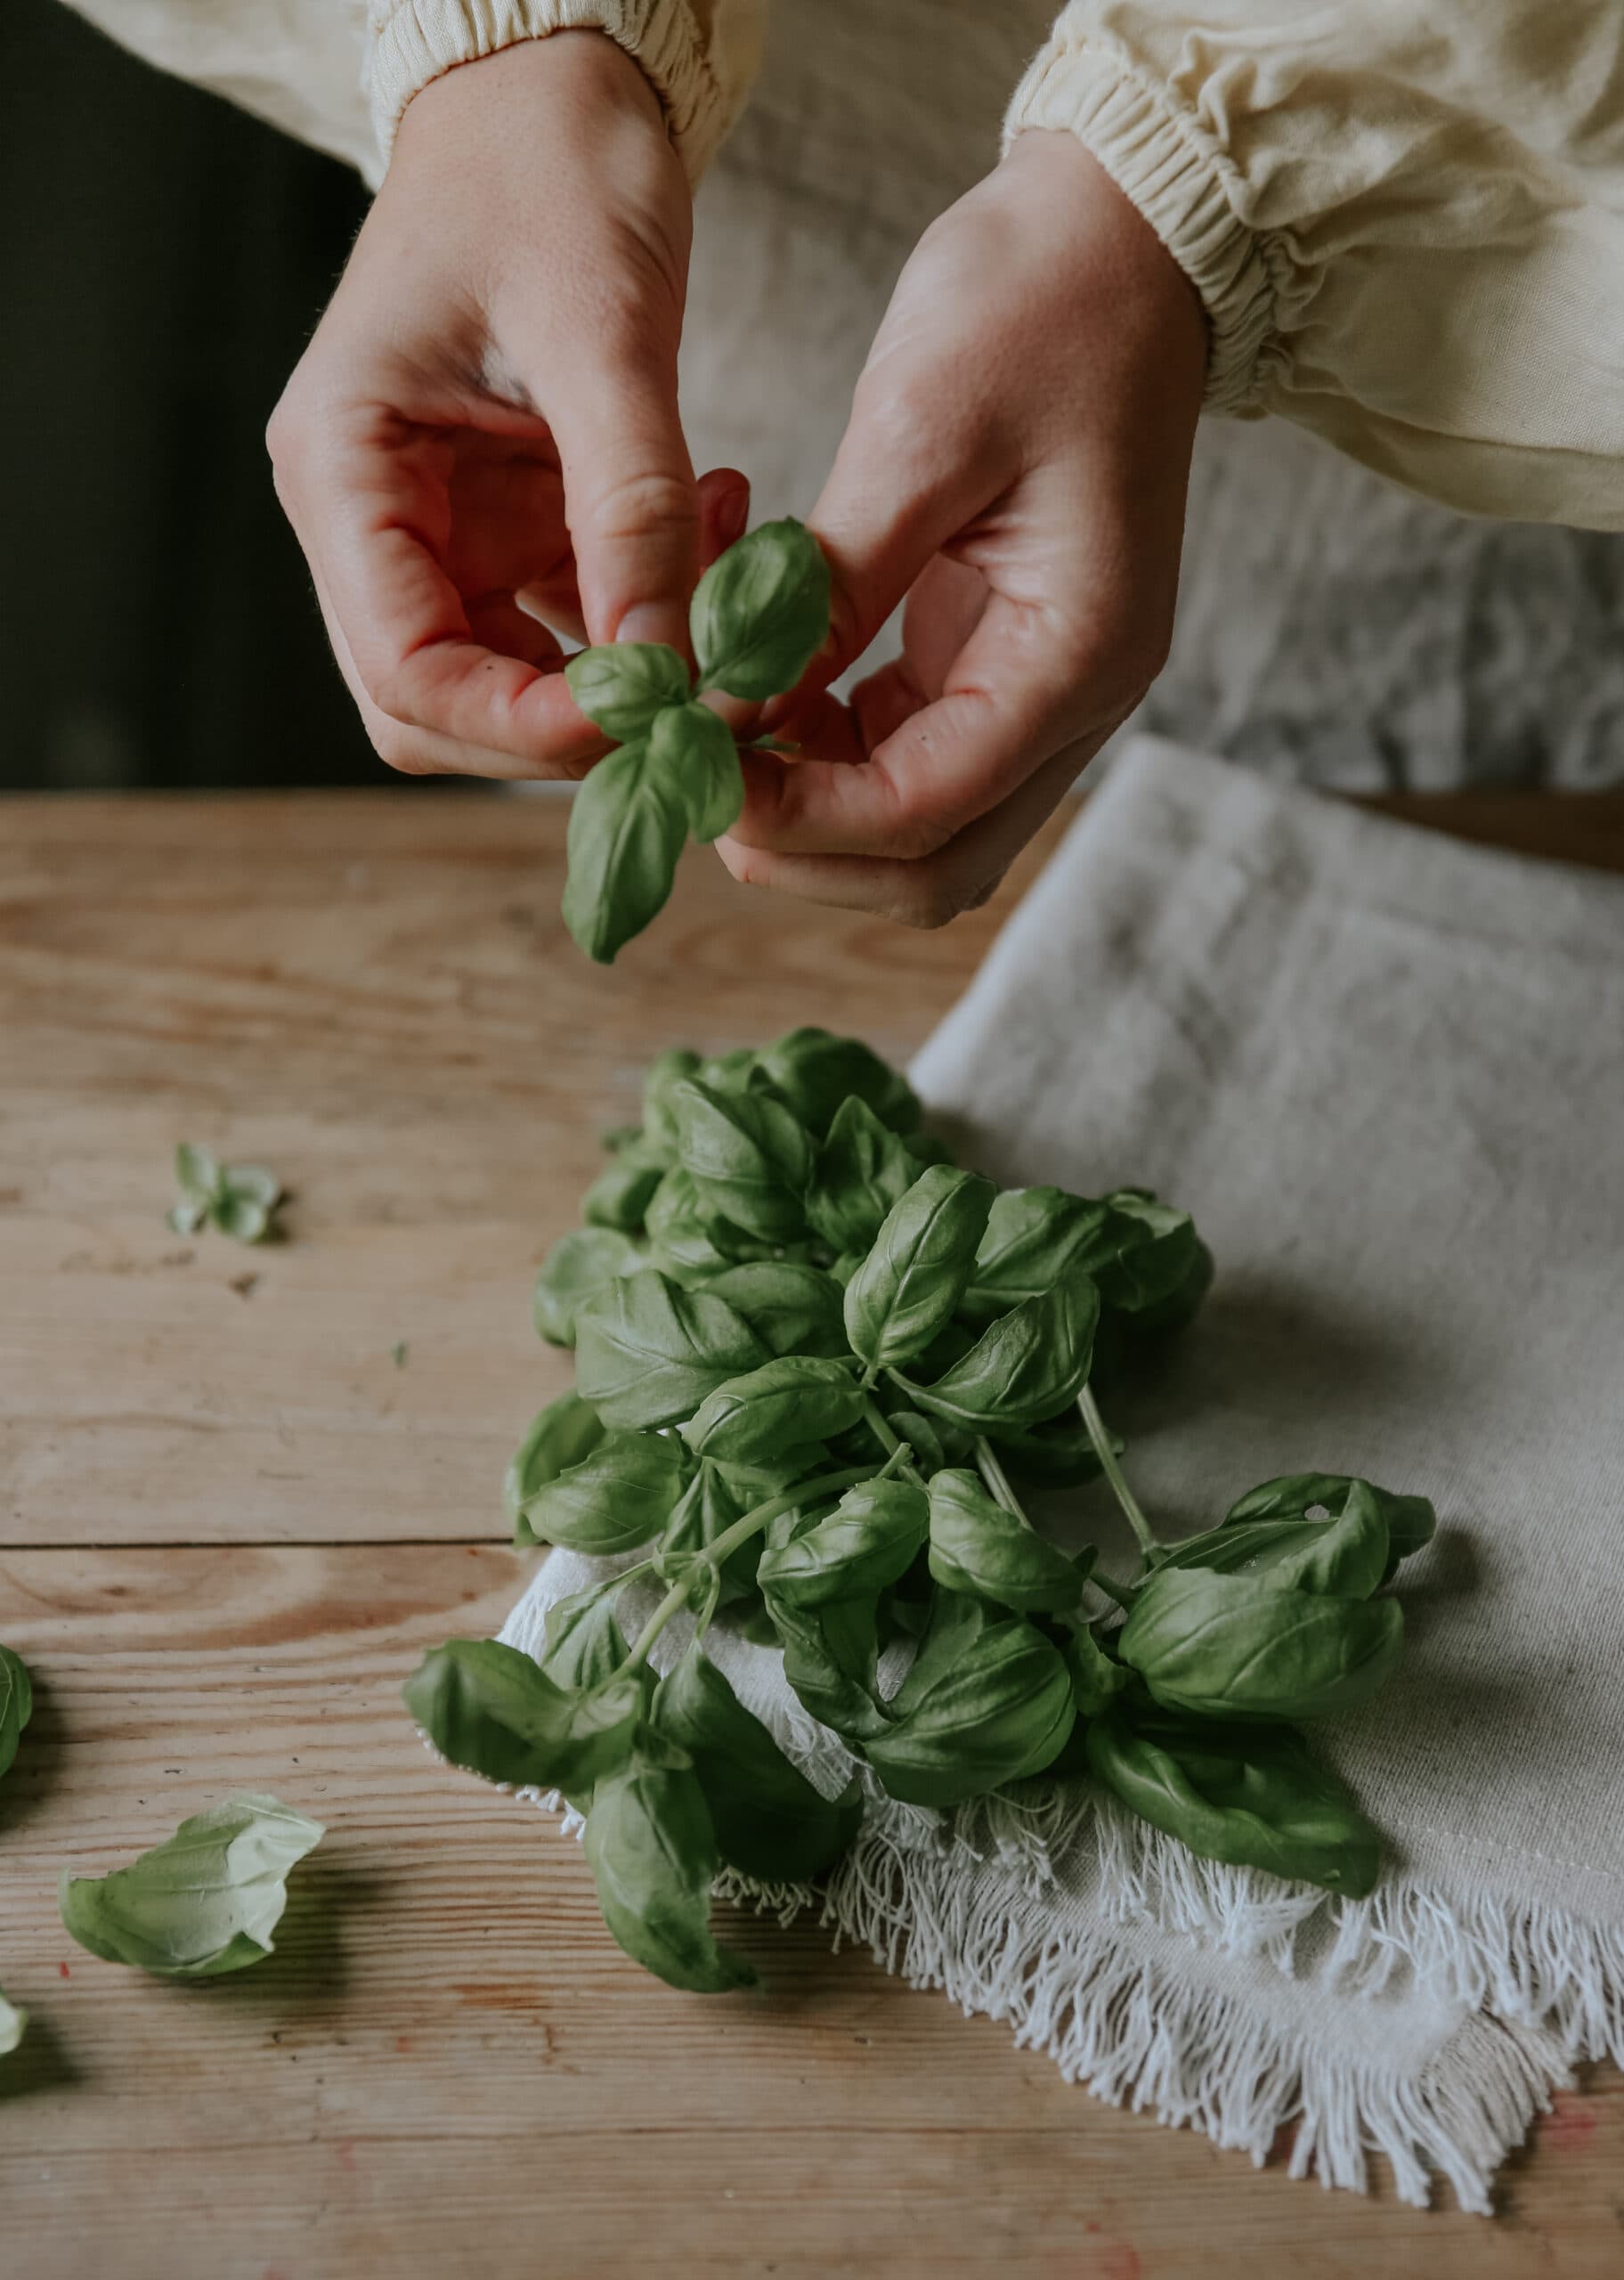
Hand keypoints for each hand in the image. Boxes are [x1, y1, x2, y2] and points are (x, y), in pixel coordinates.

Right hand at [267, 33, 747, 780]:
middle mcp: (370, 515)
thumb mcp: (603, 330)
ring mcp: (437, 526)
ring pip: (509, 683)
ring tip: (724, 593)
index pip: (403, 671)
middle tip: (697, 700)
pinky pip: (570, 623)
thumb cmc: (548, 165)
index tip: (644, 719)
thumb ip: (632, 508)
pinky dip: (650, 618)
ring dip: (622, 676)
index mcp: (341, 466)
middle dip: (568, 728)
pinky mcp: (506, 522)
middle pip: (440, 706)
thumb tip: (668, 667)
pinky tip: (721, 545)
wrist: (555, 86)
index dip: (519, 725)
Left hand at [717, 132, 1207, 923]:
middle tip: (692, 784)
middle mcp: (1076, 700)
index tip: (690, 770)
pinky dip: (830, 760)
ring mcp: (1045, 690)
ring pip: (923, 831)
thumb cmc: (1039, 303)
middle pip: (934, 864)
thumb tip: (730, 703)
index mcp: (1077, 654)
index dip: (798, 817)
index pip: (926, 808)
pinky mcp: (1004, 662)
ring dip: (813, 816)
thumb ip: (828, 586)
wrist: (1126, 237)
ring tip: (714, 743)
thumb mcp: (918, 430)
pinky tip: (761, 699)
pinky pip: (913, 762)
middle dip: (805, 849)